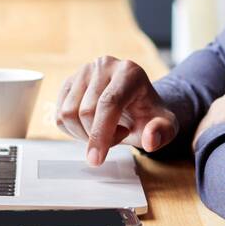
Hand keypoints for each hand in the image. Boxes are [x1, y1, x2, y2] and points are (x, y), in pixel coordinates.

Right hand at [56, 56, 178, 165]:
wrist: (135, 105)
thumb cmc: (148, 116)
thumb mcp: (165, 126)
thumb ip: (163, 132)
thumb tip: (151, 139)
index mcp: (129, 72)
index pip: (109, 103)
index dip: (101, 133)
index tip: (97, 159)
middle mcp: (104, 65)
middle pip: (86, 111)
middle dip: (98, 136)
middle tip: (118, 135)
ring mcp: (83, 71)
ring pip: (68, 114)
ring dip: (84, 134)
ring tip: (106, 129)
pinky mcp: (69, 82)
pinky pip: (59, 115)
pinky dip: (73, 130)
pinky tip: (91, 126)